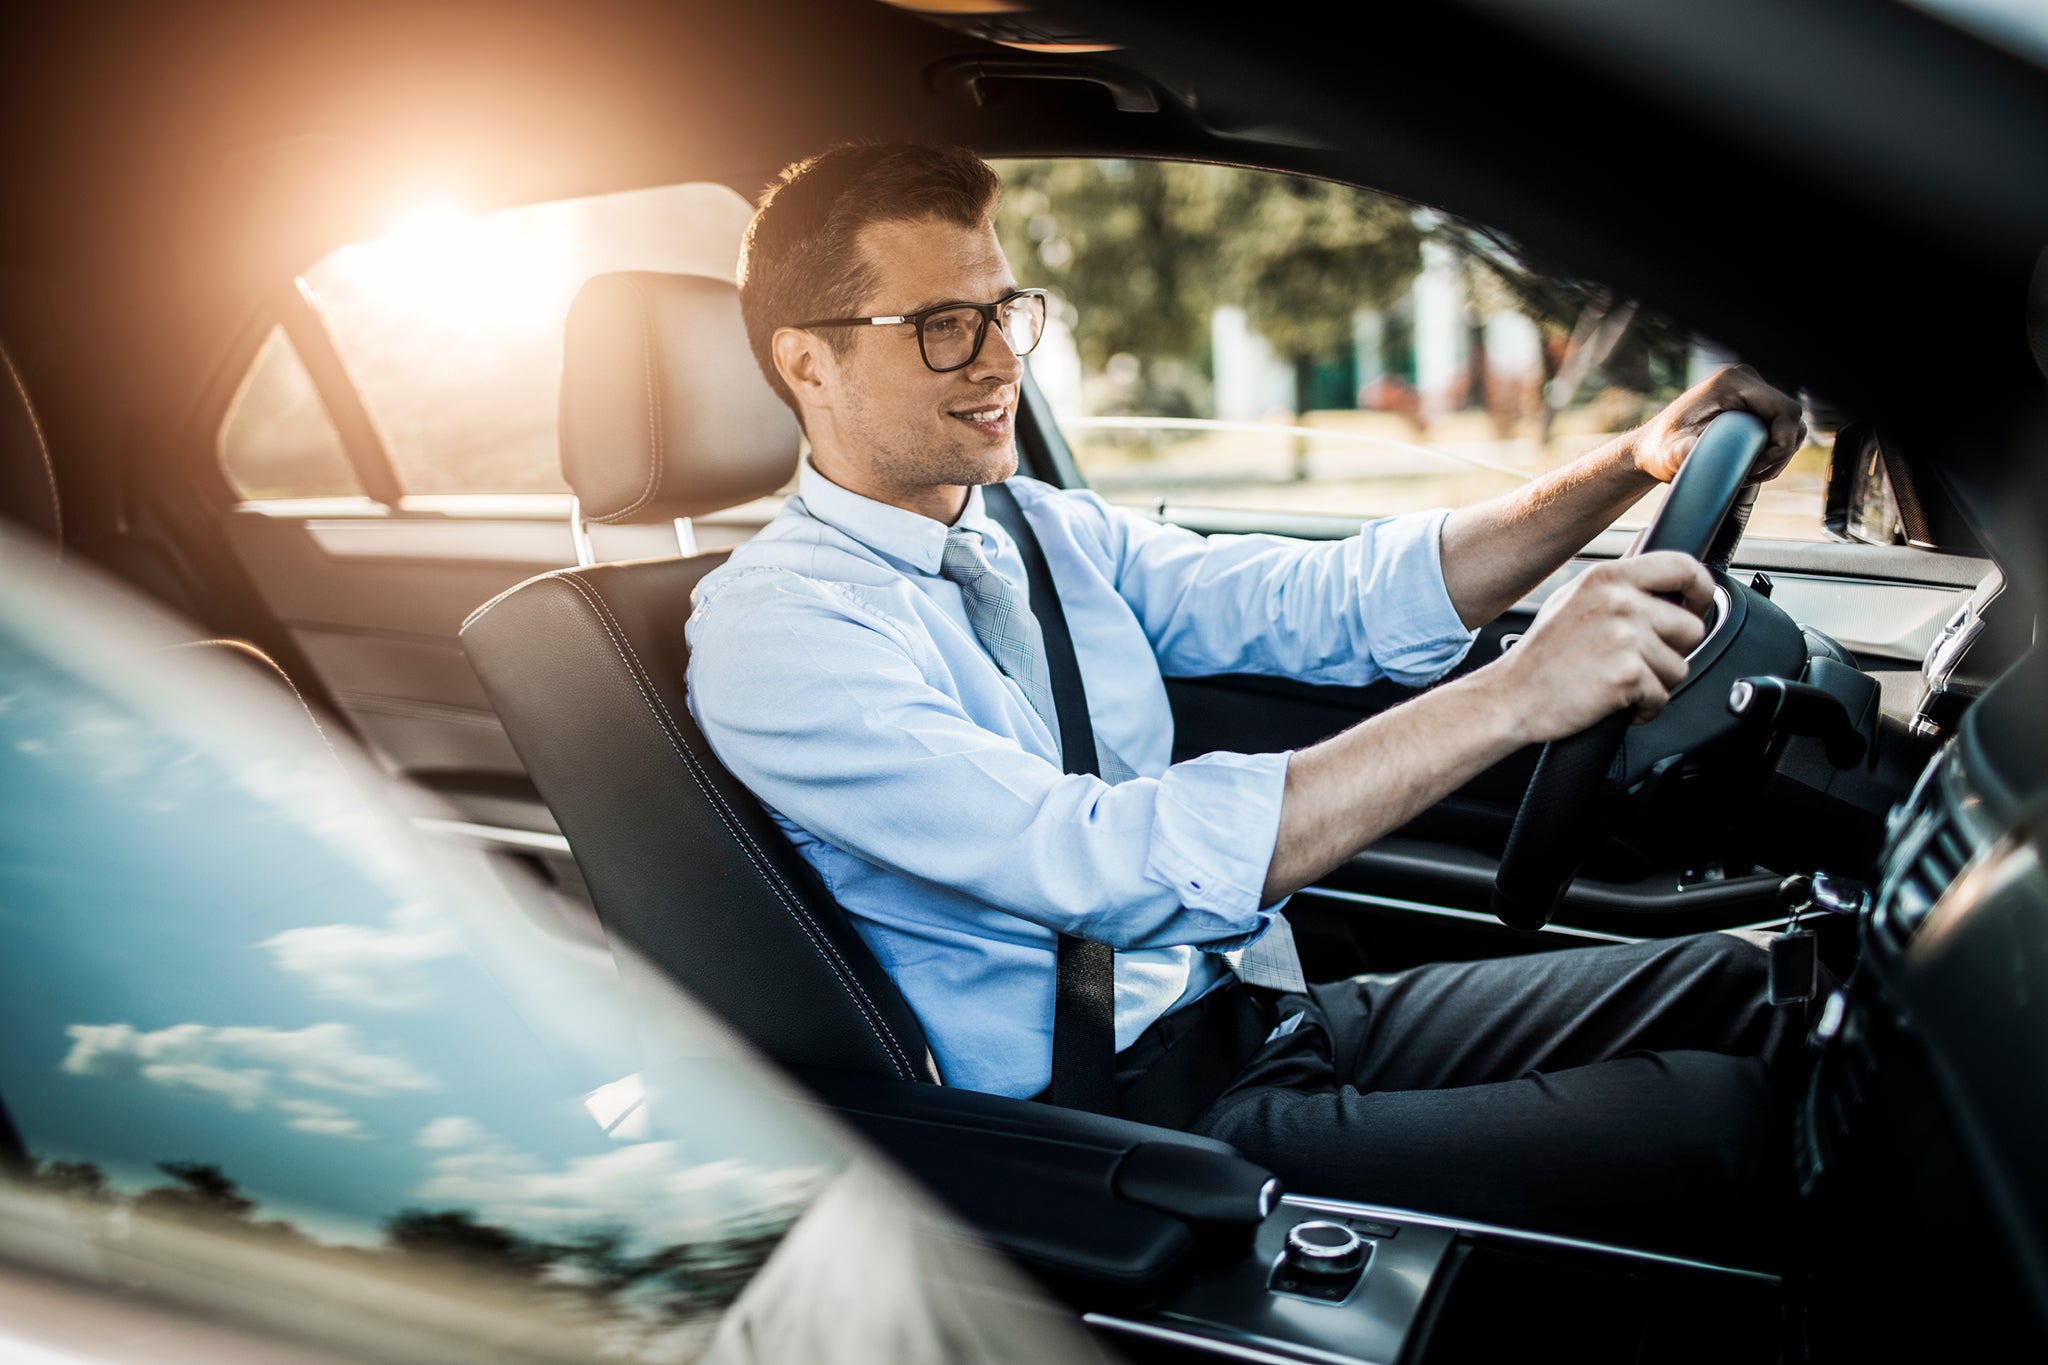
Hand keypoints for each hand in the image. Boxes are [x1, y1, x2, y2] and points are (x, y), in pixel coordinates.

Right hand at [1487, 552, 1714, 741]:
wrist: (1511, 696)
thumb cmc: (1541, 656)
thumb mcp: (1573, 599)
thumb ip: (1617, 586)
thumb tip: (1663, 584)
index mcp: (1608, 577)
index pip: (1683, 567)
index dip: (1702, 590)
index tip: (1698, 607)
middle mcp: (1619, 601)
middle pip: (1691, 627)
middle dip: (1673, 651)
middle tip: (1641, 661)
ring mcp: (1624, 637)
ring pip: (1679, 667)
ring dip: (1656, 682)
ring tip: (1619, 681)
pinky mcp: (1627, 674)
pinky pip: (1662, 697)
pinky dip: (1644, 708)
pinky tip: (1616, 701)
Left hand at [1629, 365, 1805, 484]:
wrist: (1653, 448)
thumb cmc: (1660, 450)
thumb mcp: (1670, 453)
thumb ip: (1682, 452)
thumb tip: (1694, 450)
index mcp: (1732, 383)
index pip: (1784, 411)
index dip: (1781, 444)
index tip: (1757, 469)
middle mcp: (1745, 380)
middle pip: (1791, 417)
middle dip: (1780, 452)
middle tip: (1752, 475)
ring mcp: (1750, 391)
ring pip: (1788, 424)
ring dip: (1778, 453)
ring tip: (1750, 473)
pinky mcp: (1751, 405)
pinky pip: (1778, 427)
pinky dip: (1773, 449)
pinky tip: (1752, 466)